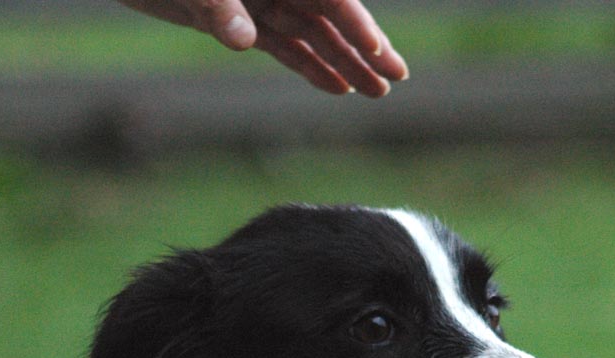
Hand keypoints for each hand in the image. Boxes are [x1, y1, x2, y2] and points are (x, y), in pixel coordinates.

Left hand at [116, 0, 408, 96]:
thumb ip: (218, 8)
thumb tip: (243, 39)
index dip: (357, 24)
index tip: (380, 54)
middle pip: (328, 17)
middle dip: (363, 47)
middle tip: (395, 79)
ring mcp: (257, 1)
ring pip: (310, 36)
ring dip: (342, 63)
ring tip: (374, 92)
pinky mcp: (238, 20)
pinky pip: (284, 47)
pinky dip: (309, 66)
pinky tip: (336, 87)